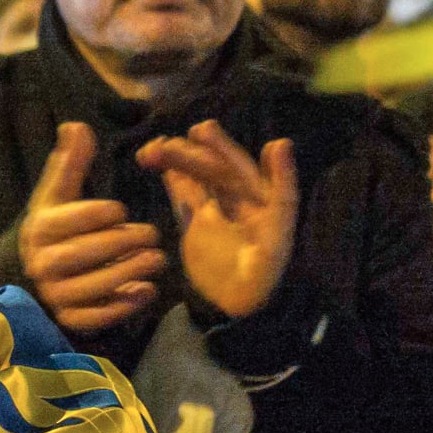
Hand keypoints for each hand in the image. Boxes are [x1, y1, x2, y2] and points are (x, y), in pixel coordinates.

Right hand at [19, 122, 167, 334]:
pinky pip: (95, 317)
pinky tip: (147, 291)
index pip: (69, 221)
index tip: (121, 210)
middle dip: (120, 244)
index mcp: (40, 229)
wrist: (36, 272)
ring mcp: (55, 294)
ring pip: (91, 287)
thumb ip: (71, 162)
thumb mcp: (59, 194)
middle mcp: (43, 264)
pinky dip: (122, 307)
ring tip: (158, 259)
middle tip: (153, 234)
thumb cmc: (57, 226)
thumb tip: (76, 125)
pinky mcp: (70, 319)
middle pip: (82, 254)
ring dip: (128, 273)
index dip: (97, 214)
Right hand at [137, 123, 298, 318]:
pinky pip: (182, 193)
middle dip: (190, 155)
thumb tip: (281, 142)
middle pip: (212, 169)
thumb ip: (281, 187)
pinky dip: (171, 177)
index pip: (240, 166)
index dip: (223, 147)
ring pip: (193, 176)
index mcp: (261, 197)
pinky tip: (155, 161)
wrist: (240, 302)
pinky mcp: (195, 221)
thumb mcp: (277, 231)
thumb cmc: (265, 271)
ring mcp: (214, 207)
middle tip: (167, 144)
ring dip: (175, 160)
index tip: (202, 130)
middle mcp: (238, 197)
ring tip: (151, 152)